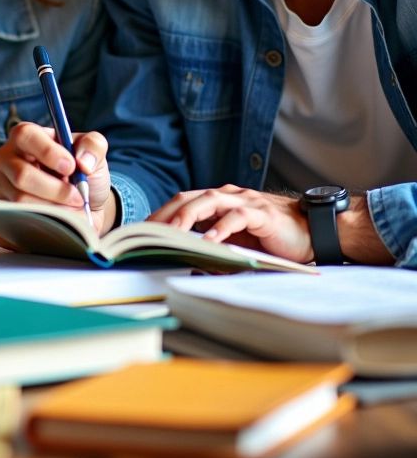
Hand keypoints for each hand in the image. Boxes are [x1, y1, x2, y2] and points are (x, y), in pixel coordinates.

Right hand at [0, 122, 114, 232]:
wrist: (82, 204)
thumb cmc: (82, 172)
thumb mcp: (94, 152)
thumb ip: (93, 145)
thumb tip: (83, 162)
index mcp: (26, 135)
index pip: (25, 135)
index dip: (48, 152)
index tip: (71, 166)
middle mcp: (7, 157)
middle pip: (21, 174)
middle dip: (55, 189)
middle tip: (77, 195)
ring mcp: (2, 184)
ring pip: (22, 199)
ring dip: (54, 206)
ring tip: (72, 206)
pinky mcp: (4, 207)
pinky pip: (22, 217)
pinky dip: (48, 218)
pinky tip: (61, 216)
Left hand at [149, 185, 313, 262]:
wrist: (313, 231)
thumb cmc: (272, 239)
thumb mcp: (237, 244)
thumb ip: (214, 247)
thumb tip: (186, 261)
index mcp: (218, 201)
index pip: (183, 202)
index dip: (162, 213)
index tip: (143, 230)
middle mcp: (228, 196)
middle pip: (189, 198)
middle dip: (166, 214)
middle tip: (148, 231)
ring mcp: (245, 201)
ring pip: (209, 201)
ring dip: (188, 216)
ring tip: (172, 232)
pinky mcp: (262, 213)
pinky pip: (237, 217)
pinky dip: (222, 227)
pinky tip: (210, 240)